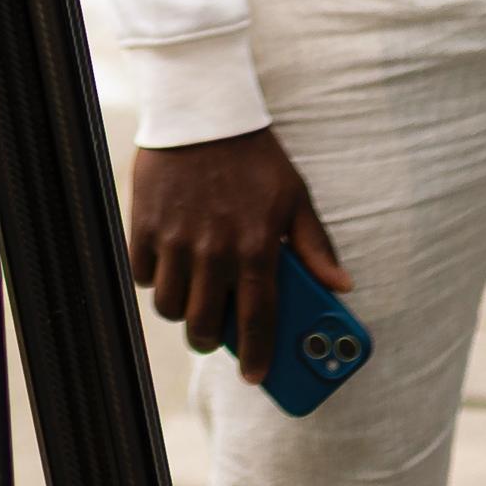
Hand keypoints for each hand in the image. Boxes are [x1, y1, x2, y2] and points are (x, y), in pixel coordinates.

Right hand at [128, 127, 350, 384]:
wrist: (202, 110)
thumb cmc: (255, 157)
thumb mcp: (295, 197)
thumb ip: (315, 246)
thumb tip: (342, 286)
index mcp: (256, 246)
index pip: (258, 320)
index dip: (256, 356)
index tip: (255, 376)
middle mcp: (214, 249)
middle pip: (205, 324)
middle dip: (210, 340)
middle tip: (214, 334)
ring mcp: (176, 239)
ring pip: (170, 307)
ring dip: (181, 312)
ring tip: (191, 299)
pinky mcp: (145, 224)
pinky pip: (143, 275)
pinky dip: (154, 280)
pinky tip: (168, 268)